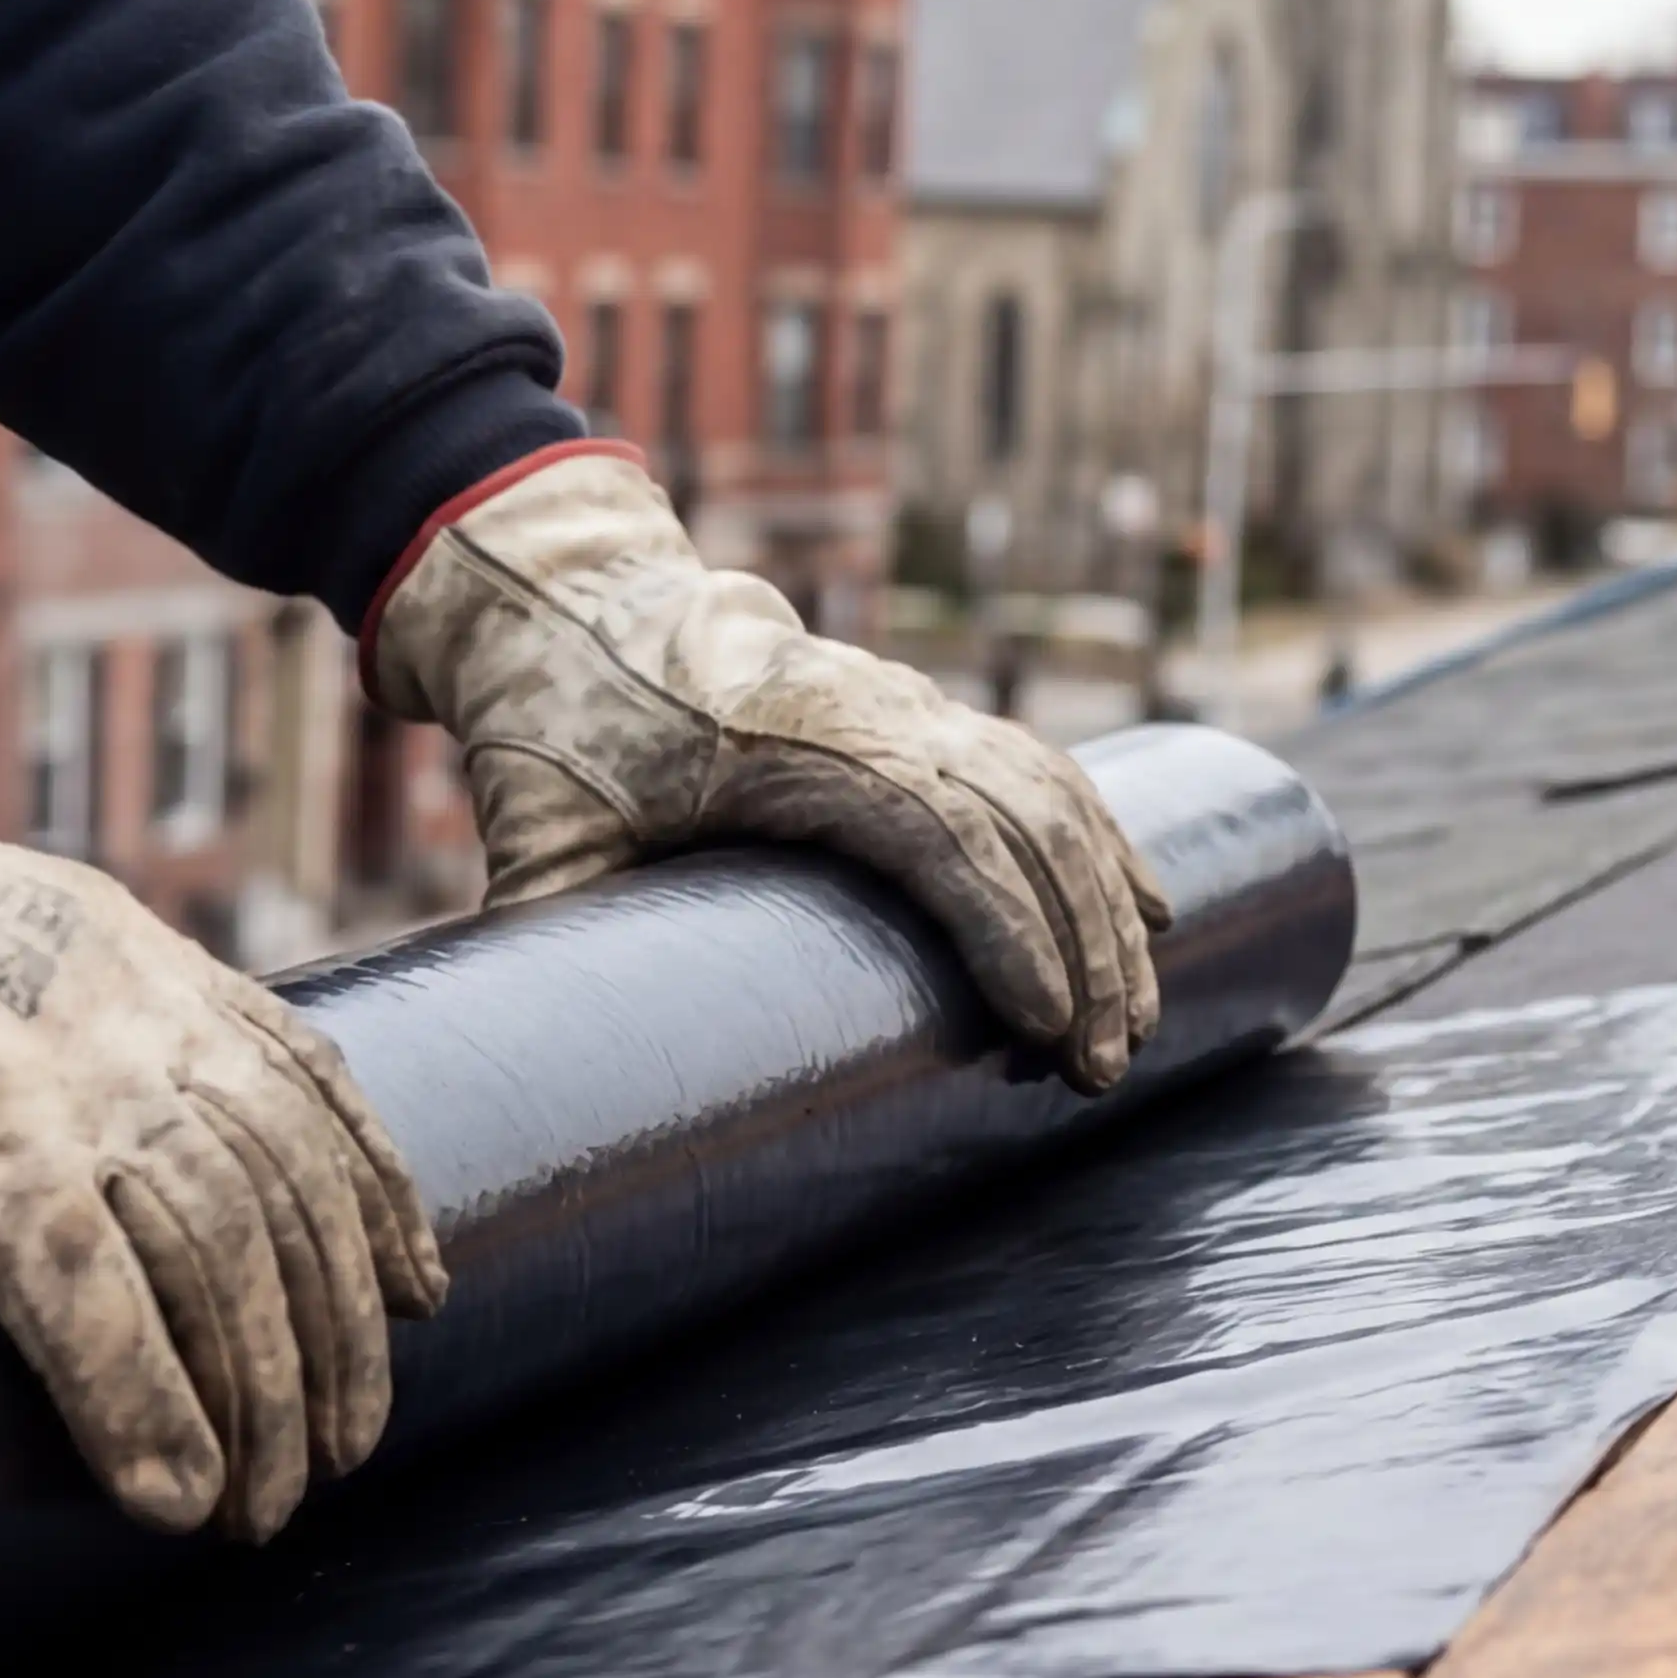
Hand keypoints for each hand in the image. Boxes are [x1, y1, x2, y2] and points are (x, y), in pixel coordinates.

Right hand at [0, 622, 437, 1541]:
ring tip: (258, 1506)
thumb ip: (8, 1013)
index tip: (409, 1295)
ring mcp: (33, 1054)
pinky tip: (173, 1490)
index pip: (302, 1075)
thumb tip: (34, 1122)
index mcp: (111, 940)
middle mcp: (110, 991)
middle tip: (334, 1454)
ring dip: (250, 1397)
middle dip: (325, 1336)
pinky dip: (139, 1396)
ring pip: (211, 1247)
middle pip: (282, 1184)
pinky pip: (81, 1281)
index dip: (372, 1198)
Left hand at [366, 448, 1170, 1086]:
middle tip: (1100, 1070)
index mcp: (798, 739)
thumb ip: (545, 927)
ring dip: (1106, 910)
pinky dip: (1102, 841)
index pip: (942, 833)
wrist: (577, 607)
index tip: (1045, 1030)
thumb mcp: (536, 829)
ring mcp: (911, 706)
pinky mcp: (921, 714)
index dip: (1008, 931)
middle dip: (1083, 948)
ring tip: (1129, 1028)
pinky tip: (1148, 913)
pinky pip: (1042, 770)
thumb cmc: (558, 726)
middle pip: (1026, 822)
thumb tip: (529, 1062)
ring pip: (1050, 796)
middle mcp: (880, 712)